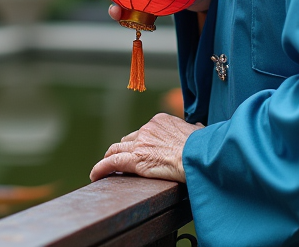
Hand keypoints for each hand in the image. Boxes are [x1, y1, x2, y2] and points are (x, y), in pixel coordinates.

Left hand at [89, 113, 203, 182]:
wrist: (198, 155)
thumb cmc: (203, 147)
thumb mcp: (198, 132)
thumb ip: (193, 131)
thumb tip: (198, 131)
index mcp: (160, 121)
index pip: (144, 131)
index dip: (140, 141)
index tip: (140, 150)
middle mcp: (147, 129)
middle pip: (128, 139)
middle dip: (124, 149)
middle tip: (119, 158)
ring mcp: (140, 144)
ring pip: (116, 149)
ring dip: (109, 158)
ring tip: (103, 168)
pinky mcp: (135, 159)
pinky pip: (111, 162)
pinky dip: (101, 168)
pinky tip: (95, 176)